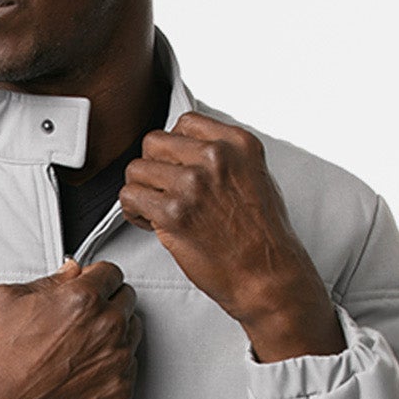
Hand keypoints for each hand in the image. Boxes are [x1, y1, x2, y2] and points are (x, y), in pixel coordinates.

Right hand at [0, 258, 141, 398]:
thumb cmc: (1, 360)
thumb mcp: (8, 299)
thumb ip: (49, 279)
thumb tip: (70, 272)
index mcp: (84, 299)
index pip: (111, 272)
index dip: (96, 277)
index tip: (90, 284)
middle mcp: (107, 327)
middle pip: (126, 298)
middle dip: (106, 302)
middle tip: (82, 316)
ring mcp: (117, 359)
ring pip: (132, 330)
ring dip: (114, 331)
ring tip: (82, 343)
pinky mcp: (120, 387)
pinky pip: (130, 364)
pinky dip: (113, 362)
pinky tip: (86, 365)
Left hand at [118, 111, 346, 360]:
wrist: (268, 275)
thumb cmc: (264, 236)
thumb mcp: (256, 177)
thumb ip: (225, 157)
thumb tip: (190, 152)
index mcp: (237, 144)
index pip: (185, 123)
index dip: (173, 148)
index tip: (175, 166)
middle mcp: (215, 158)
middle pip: (154, 142)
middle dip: (153, 167)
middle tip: (162, 190)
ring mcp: (193, 184)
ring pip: (136, 169)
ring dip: (141, 190)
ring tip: (156, 209)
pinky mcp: (173, 213)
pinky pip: (130, 196)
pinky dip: (133, 212)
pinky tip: (151, 222)